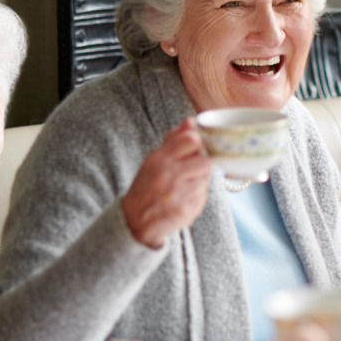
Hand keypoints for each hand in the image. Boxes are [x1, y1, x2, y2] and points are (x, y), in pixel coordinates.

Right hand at [122, 117, 213, 247]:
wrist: (134, 220)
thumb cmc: (147, 185)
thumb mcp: (155, 159)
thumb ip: (174, 140)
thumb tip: (191, 121)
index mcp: (159, 159)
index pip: (192, 140)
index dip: (198, 144)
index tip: (194, 149)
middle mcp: (168, 176)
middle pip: (205, 161)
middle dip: (200, 165)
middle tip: (190, 170)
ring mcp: (178, 194)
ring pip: (206, 179)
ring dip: (199, 181)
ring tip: (183, 186)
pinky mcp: (186, 210)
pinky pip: (203, 196)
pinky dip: (197, 196)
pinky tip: (183, 199)